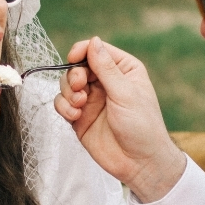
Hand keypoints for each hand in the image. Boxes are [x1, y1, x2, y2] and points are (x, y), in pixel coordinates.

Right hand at [53, 37, 186, 200]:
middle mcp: (107, 82)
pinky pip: (62, 103)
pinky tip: (75, 115)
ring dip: (68, 92)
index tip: (74, 58)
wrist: (139, 163)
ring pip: (67, 84)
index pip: (97, 50)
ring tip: (80, 105)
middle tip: (79, 88)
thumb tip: (93, 41)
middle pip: (77, 66)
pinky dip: (64, 107)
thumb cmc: (142, 127)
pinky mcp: (80, 117)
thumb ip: (106, 68)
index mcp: (124, 70)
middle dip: (73, 75)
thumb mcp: (125, 93)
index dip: (82, 51)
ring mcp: (92, 99)